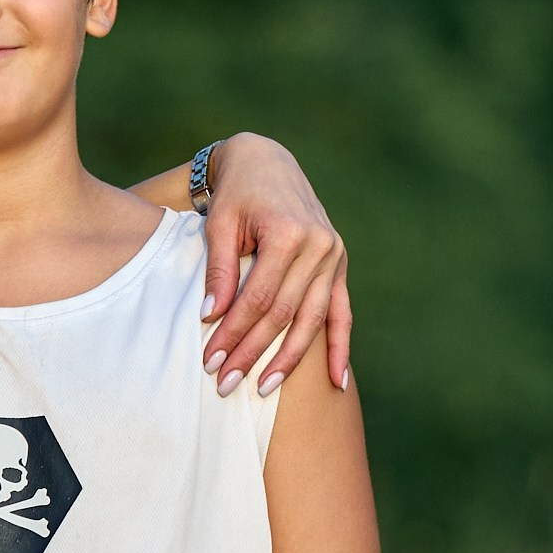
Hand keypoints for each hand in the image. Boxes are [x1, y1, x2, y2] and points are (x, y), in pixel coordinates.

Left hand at [199, 136, 352, 397]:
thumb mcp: (220, 223)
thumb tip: (211, 315)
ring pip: (313, 319)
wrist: (267, 164)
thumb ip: (219, 269)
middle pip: (284, 314)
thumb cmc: (236, 194)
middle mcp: (320, 246)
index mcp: (290, 233)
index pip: (258, 298)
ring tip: (264, 388)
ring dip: (289, 359)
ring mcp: (335, 257)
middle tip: (226, 384)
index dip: (234, 333)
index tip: (210, 361)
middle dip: (254, 352)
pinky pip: (343, 313)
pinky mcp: (340, 266)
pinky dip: (339, 348)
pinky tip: (336, 383)